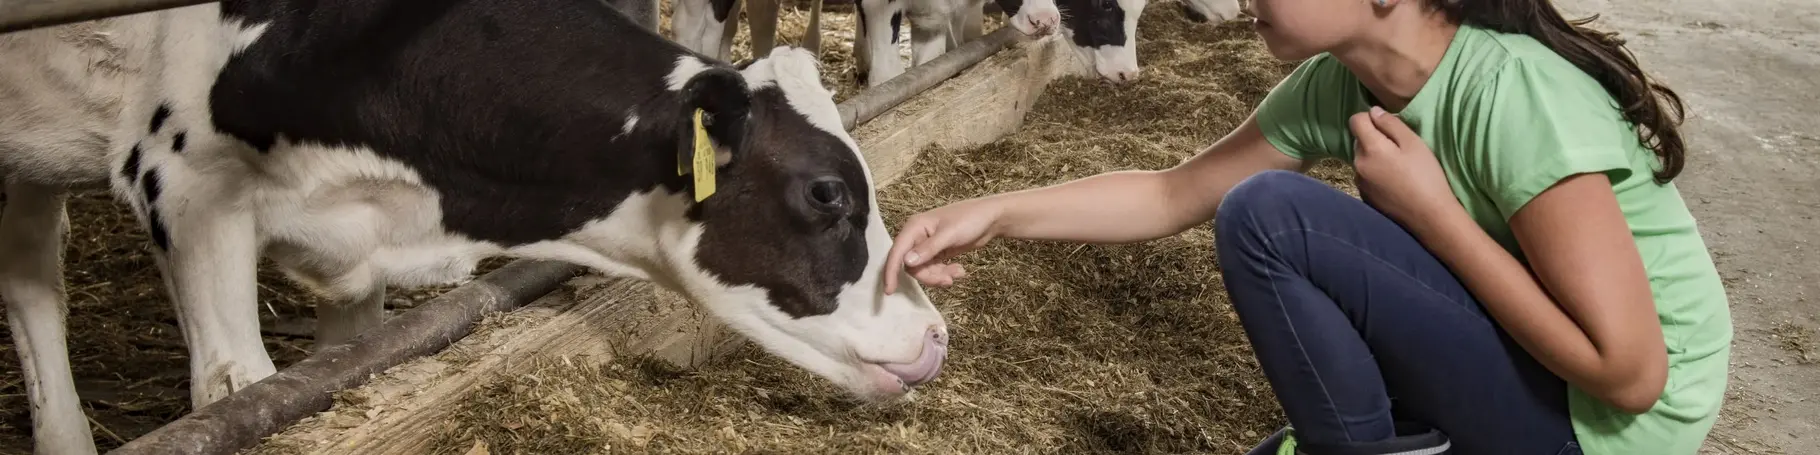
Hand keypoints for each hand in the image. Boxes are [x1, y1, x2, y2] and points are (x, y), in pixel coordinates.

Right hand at [882, 197, 1006, 293]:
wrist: (991, 218)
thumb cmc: (970, 219)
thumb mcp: (949, 234)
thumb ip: (928, 249)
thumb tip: (907, 262)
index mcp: (915, 227)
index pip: (897, 252)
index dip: (891, 271)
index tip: (889, 290)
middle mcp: (917, 237)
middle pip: (912, 266)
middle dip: (928, 276)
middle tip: (948, 281)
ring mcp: (928, 246)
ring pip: (924, 270)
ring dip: (939, 276)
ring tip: (959, 273)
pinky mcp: (938, 253)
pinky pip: (934, 270)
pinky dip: (945, 274)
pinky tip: (960, 271)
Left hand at [1349, 106, 1462, 228]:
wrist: (1429, 216)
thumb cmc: (1426, 176)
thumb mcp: (1413, 143)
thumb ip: (1391, 124)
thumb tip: (1373, 112)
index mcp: (1370, 149)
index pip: (1355, 121)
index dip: (1370, 118)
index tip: (1388, 126)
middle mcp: (1358, 165)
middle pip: (1359, 140)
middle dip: (1374, 138)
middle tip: (1400, 149)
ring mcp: (1359, 182)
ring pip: (1362, 158)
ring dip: (1375, 156)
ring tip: (1399, 167)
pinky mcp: (1364, 196)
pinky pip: (1366, 175)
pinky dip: (1376, 173)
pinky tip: (1395, 182)